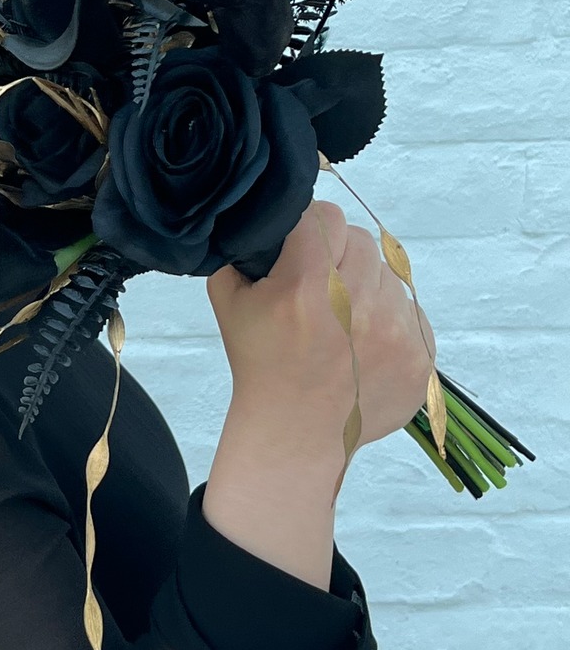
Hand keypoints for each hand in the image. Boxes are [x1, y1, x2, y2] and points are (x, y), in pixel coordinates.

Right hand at [208, 199, 436, 464]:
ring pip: (389, 276)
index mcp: (307, 284)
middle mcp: (358, 303)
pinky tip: (364, 346)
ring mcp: (396, 331)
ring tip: (343, 322)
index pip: (325, 216)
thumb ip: (241, 251)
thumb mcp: (228, 301)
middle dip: (340, 257)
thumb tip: (267, 222)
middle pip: (362, 240)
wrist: (294, 433)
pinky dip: (390, 322)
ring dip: (367, 289)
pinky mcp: (420, 355)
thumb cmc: (259, 364)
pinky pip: (412, 313)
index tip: (302, 250)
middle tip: (322, 287)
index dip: (311, 229)